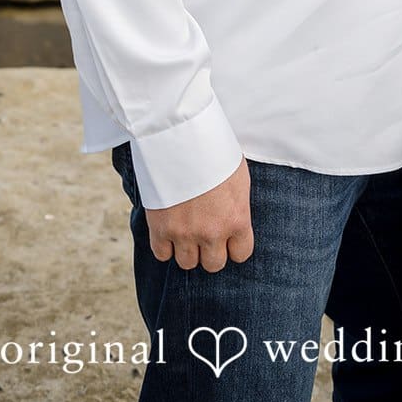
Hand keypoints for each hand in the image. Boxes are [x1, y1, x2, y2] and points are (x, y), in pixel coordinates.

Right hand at [145, 156, 252, 271]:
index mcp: (237, 219)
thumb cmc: (214, 151)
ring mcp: (185, 233)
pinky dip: (165, 245)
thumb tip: (233, 221)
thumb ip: (236, 206)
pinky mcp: (160, 228)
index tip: (228, 237)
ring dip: (187, 249)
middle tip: (205, 233)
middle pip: (213, 265)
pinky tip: (169, 229)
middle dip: (210, 251)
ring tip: (187, 229)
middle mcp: (213, 232)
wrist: (183, 136)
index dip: (234, 246)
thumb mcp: (238, 177)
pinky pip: (162, 254)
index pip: (241, 254)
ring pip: (187, 263)